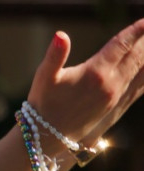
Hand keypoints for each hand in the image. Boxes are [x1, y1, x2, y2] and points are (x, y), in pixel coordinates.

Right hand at [27, 18, 143, 146]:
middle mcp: (110, 84)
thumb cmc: (43, 103)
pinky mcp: (114, 105)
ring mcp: (114, 95)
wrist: (47, 135)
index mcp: (95, 73)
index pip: (121, 44)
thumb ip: (54, 55)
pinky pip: (138, 84)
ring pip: (140, 69)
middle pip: (136, 55)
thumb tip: (60, 35)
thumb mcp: (44, 77)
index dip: (135, 30)